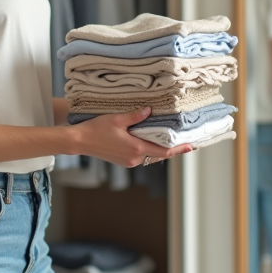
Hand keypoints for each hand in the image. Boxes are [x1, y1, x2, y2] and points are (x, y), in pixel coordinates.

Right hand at [77, 107, 192, 167]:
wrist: (80, 141)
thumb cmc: (96, 129)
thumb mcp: (117, 119)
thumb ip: (135, 116)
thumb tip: (149, 110)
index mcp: (136, 148)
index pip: (164, 152)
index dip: (179, 150)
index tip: (191, 146)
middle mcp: (134, 158)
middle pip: (159, 155)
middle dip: (171, 148)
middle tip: (183, 140)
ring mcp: (129, 161)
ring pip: (150, 155)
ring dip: (158, 148)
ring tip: (167, 139)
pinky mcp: (124, 161)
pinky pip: (141, 156)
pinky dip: (148, 149)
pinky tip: (148, 140)